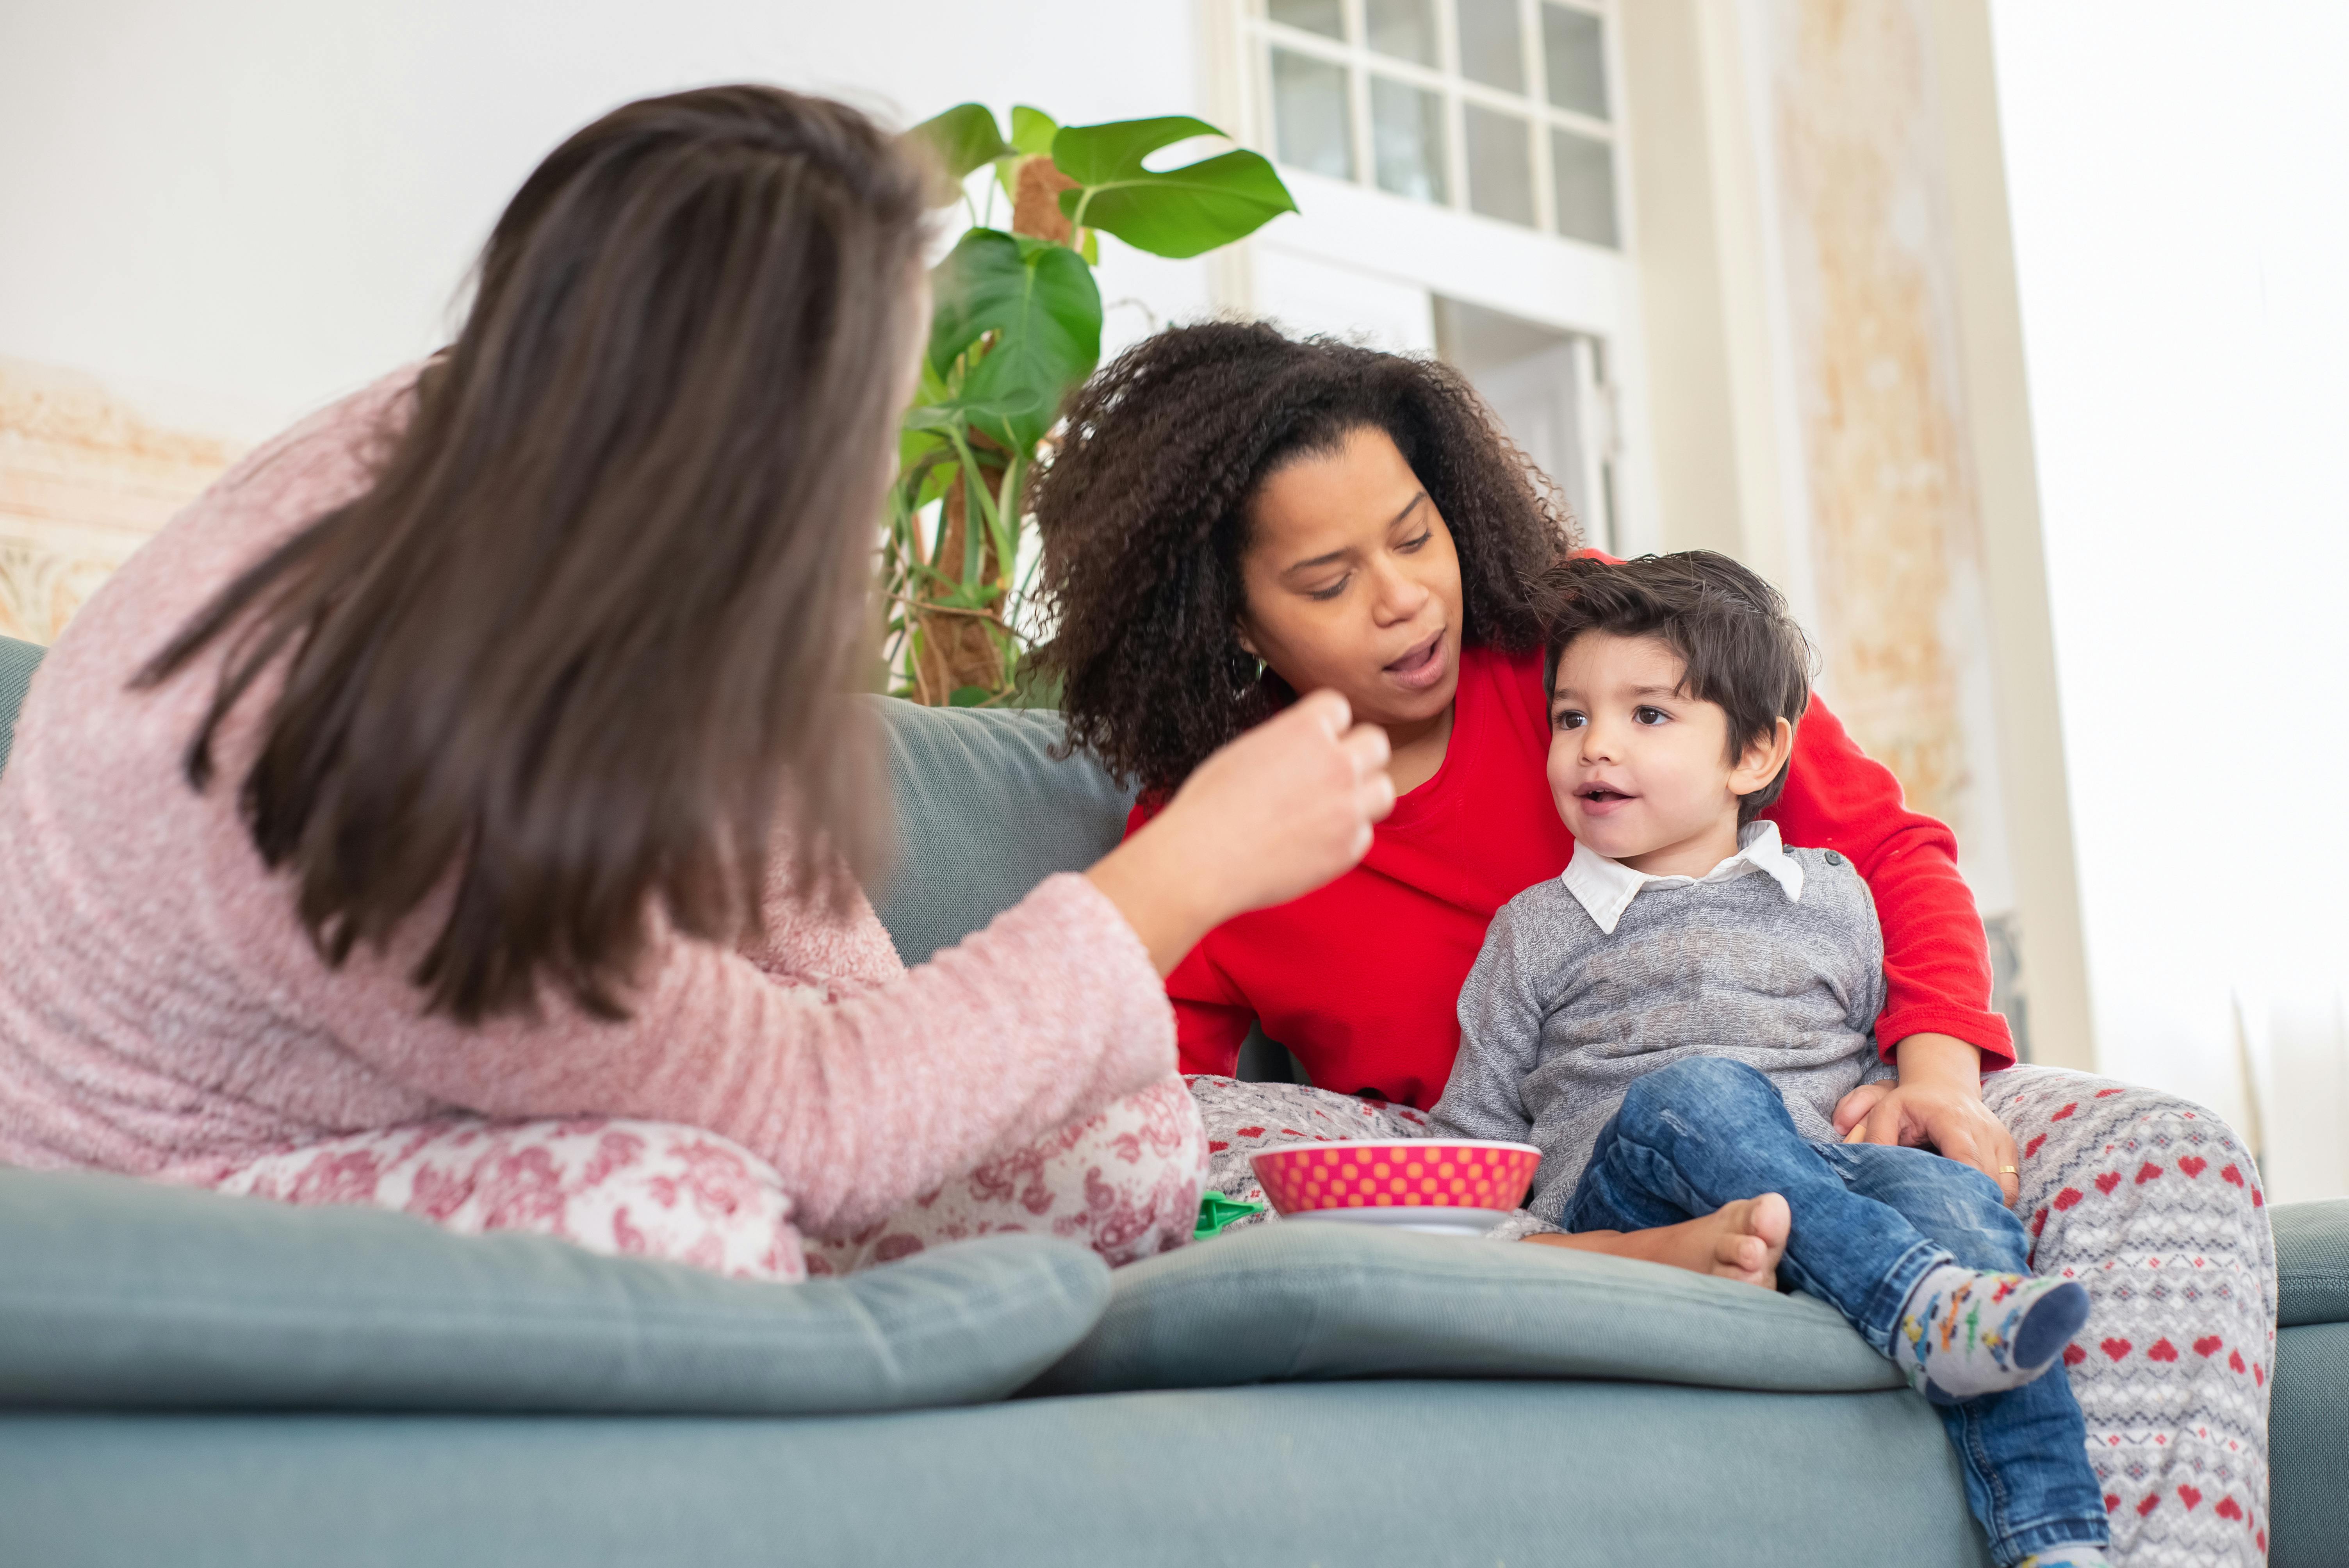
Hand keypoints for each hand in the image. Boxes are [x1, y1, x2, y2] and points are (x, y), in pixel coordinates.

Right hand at [1088, 690, 1395, 972]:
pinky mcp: (1349, 847)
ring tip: (1331, 807)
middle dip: (1356, 755)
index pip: (1340, 707)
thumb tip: (1307, 747)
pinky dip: (1346, 836)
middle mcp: (1336, 762)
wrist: (1202, 860)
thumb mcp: (1246, 751)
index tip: (1315, 741)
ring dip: (1363, 795)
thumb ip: (1289, 742)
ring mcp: (1348, 806)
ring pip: (1383, 789)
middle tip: (1331, 773)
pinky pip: (1365, 833)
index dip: (1327, 725)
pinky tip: (1313, 841)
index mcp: (1305, 728)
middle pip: (1375, 743)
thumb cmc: (1209, 807)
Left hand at [1836, 1033, 2020, 1207]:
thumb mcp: (1886, 1111)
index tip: (1947, 1217)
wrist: (1943, 1084)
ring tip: (1962, 1221)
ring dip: (1986, 1206)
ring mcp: (2000, 1139)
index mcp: (1953, 1121)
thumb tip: (1867, 1170)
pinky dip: (1997, 1199)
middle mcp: (1983, 1130)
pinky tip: (1975, 1207)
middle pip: (1987, 1180)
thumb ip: (1876, 1138)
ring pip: (2004, 1187)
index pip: (1966, 1161)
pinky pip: (2011, 1185)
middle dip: (1971, 1206)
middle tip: (1950, 1231)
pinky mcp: (2008, 1148)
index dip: (1961, 1192)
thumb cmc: (1911, 1102)